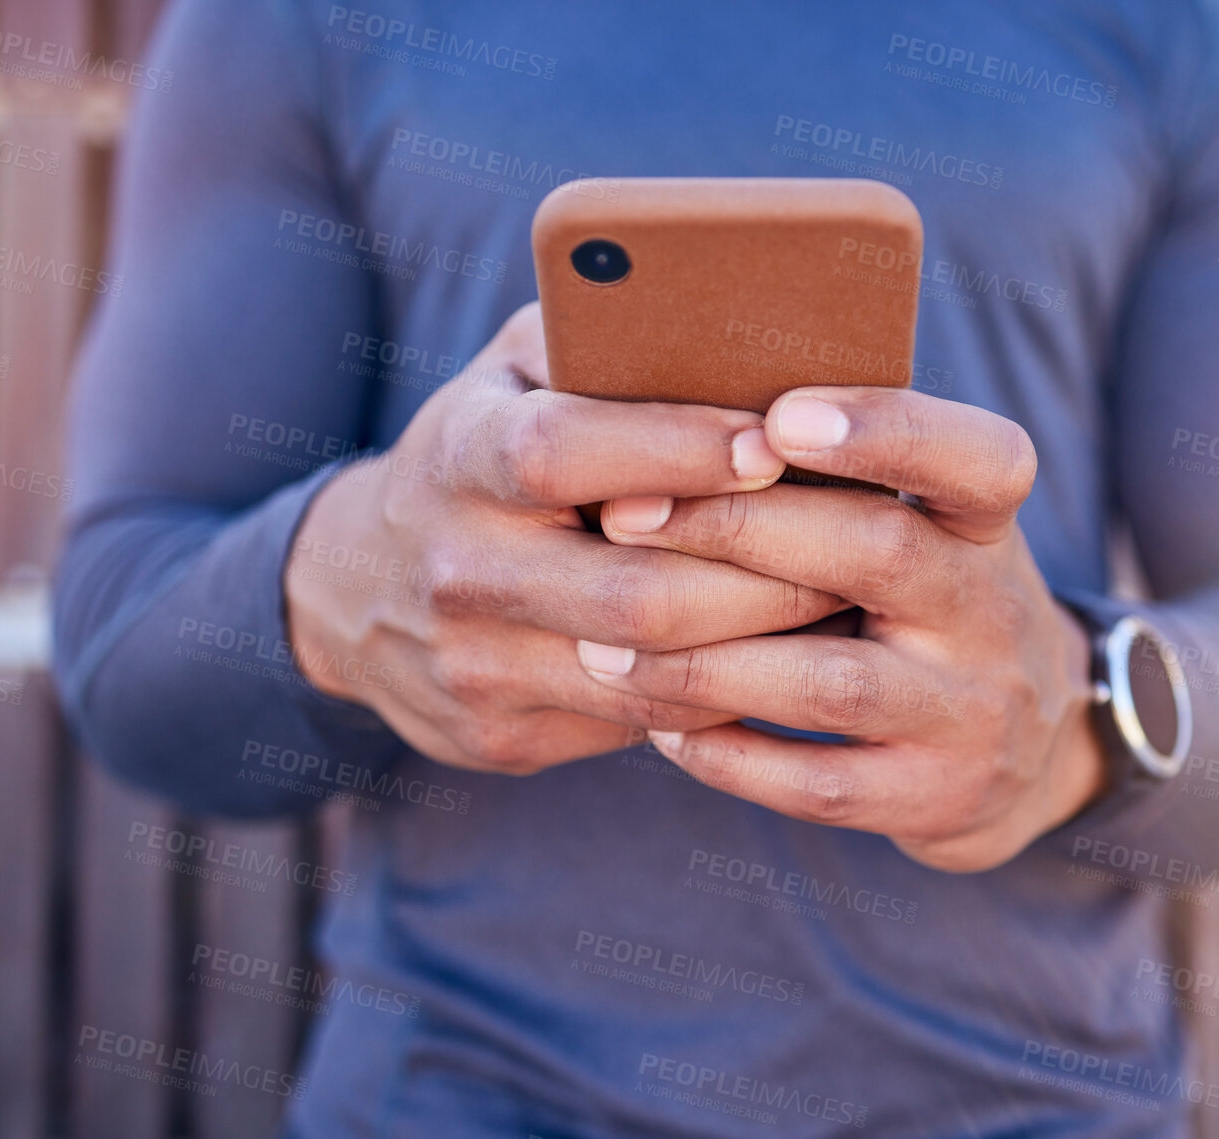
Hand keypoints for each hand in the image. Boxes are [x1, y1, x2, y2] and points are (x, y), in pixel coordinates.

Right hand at [284, 303, 846, 772]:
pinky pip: (640, 728)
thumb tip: (746, 324)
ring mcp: (474, 665)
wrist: (359, 589)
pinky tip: (782, 660)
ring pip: (650, 675)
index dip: (674, 449)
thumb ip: (604, 339)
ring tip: (845, 606)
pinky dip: (724, 695)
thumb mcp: (517, 373)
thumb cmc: (487, 448)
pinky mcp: (498, 734)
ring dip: (764, 646)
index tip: (773, 443)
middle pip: (634, 593)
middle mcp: (458, 568)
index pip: (564, 453)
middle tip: (859, 547)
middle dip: (766, 574)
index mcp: (459, 456)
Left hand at [575, 386, 1104, 871]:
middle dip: (739, 531)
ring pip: (832, 684)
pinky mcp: (935, 798)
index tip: (777, 417)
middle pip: (880, 552)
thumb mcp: (927, 524)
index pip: (980, 458)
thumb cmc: (925, 601)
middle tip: (619, 516)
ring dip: (704, 662)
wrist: (1029, 748)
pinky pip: (819, 786)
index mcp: (987, 523)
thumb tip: (686, 411)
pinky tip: (658, 727)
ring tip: (605, 644)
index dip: (886, 432)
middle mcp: (993, 611)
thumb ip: (843, 476)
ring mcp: (971, 713)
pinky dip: (728, 756)